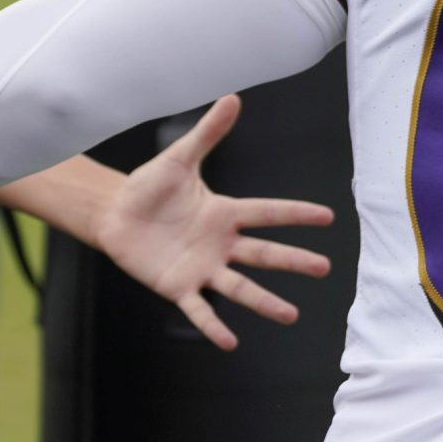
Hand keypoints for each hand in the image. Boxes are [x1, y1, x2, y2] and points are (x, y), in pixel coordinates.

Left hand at [91, 94, 333, 350]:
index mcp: (224, 212)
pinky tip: (230, 342)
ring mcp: (201, 267)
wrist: (115, 213)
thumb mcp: (179, 158)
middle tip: (323, 268)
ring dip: (264, 302)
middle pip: (263, 254)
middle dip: (293, 261)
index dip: (296, 214)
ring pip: (239, 286)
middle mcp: (219, 243)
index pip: (267, 213)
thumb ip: (208, 133)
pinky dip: (213, 326)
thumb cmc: (148, 186)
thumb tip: (233, 99)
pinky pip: (200, 309)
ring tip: (290, 315)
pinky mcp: (178, 286)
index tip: (327, 217)